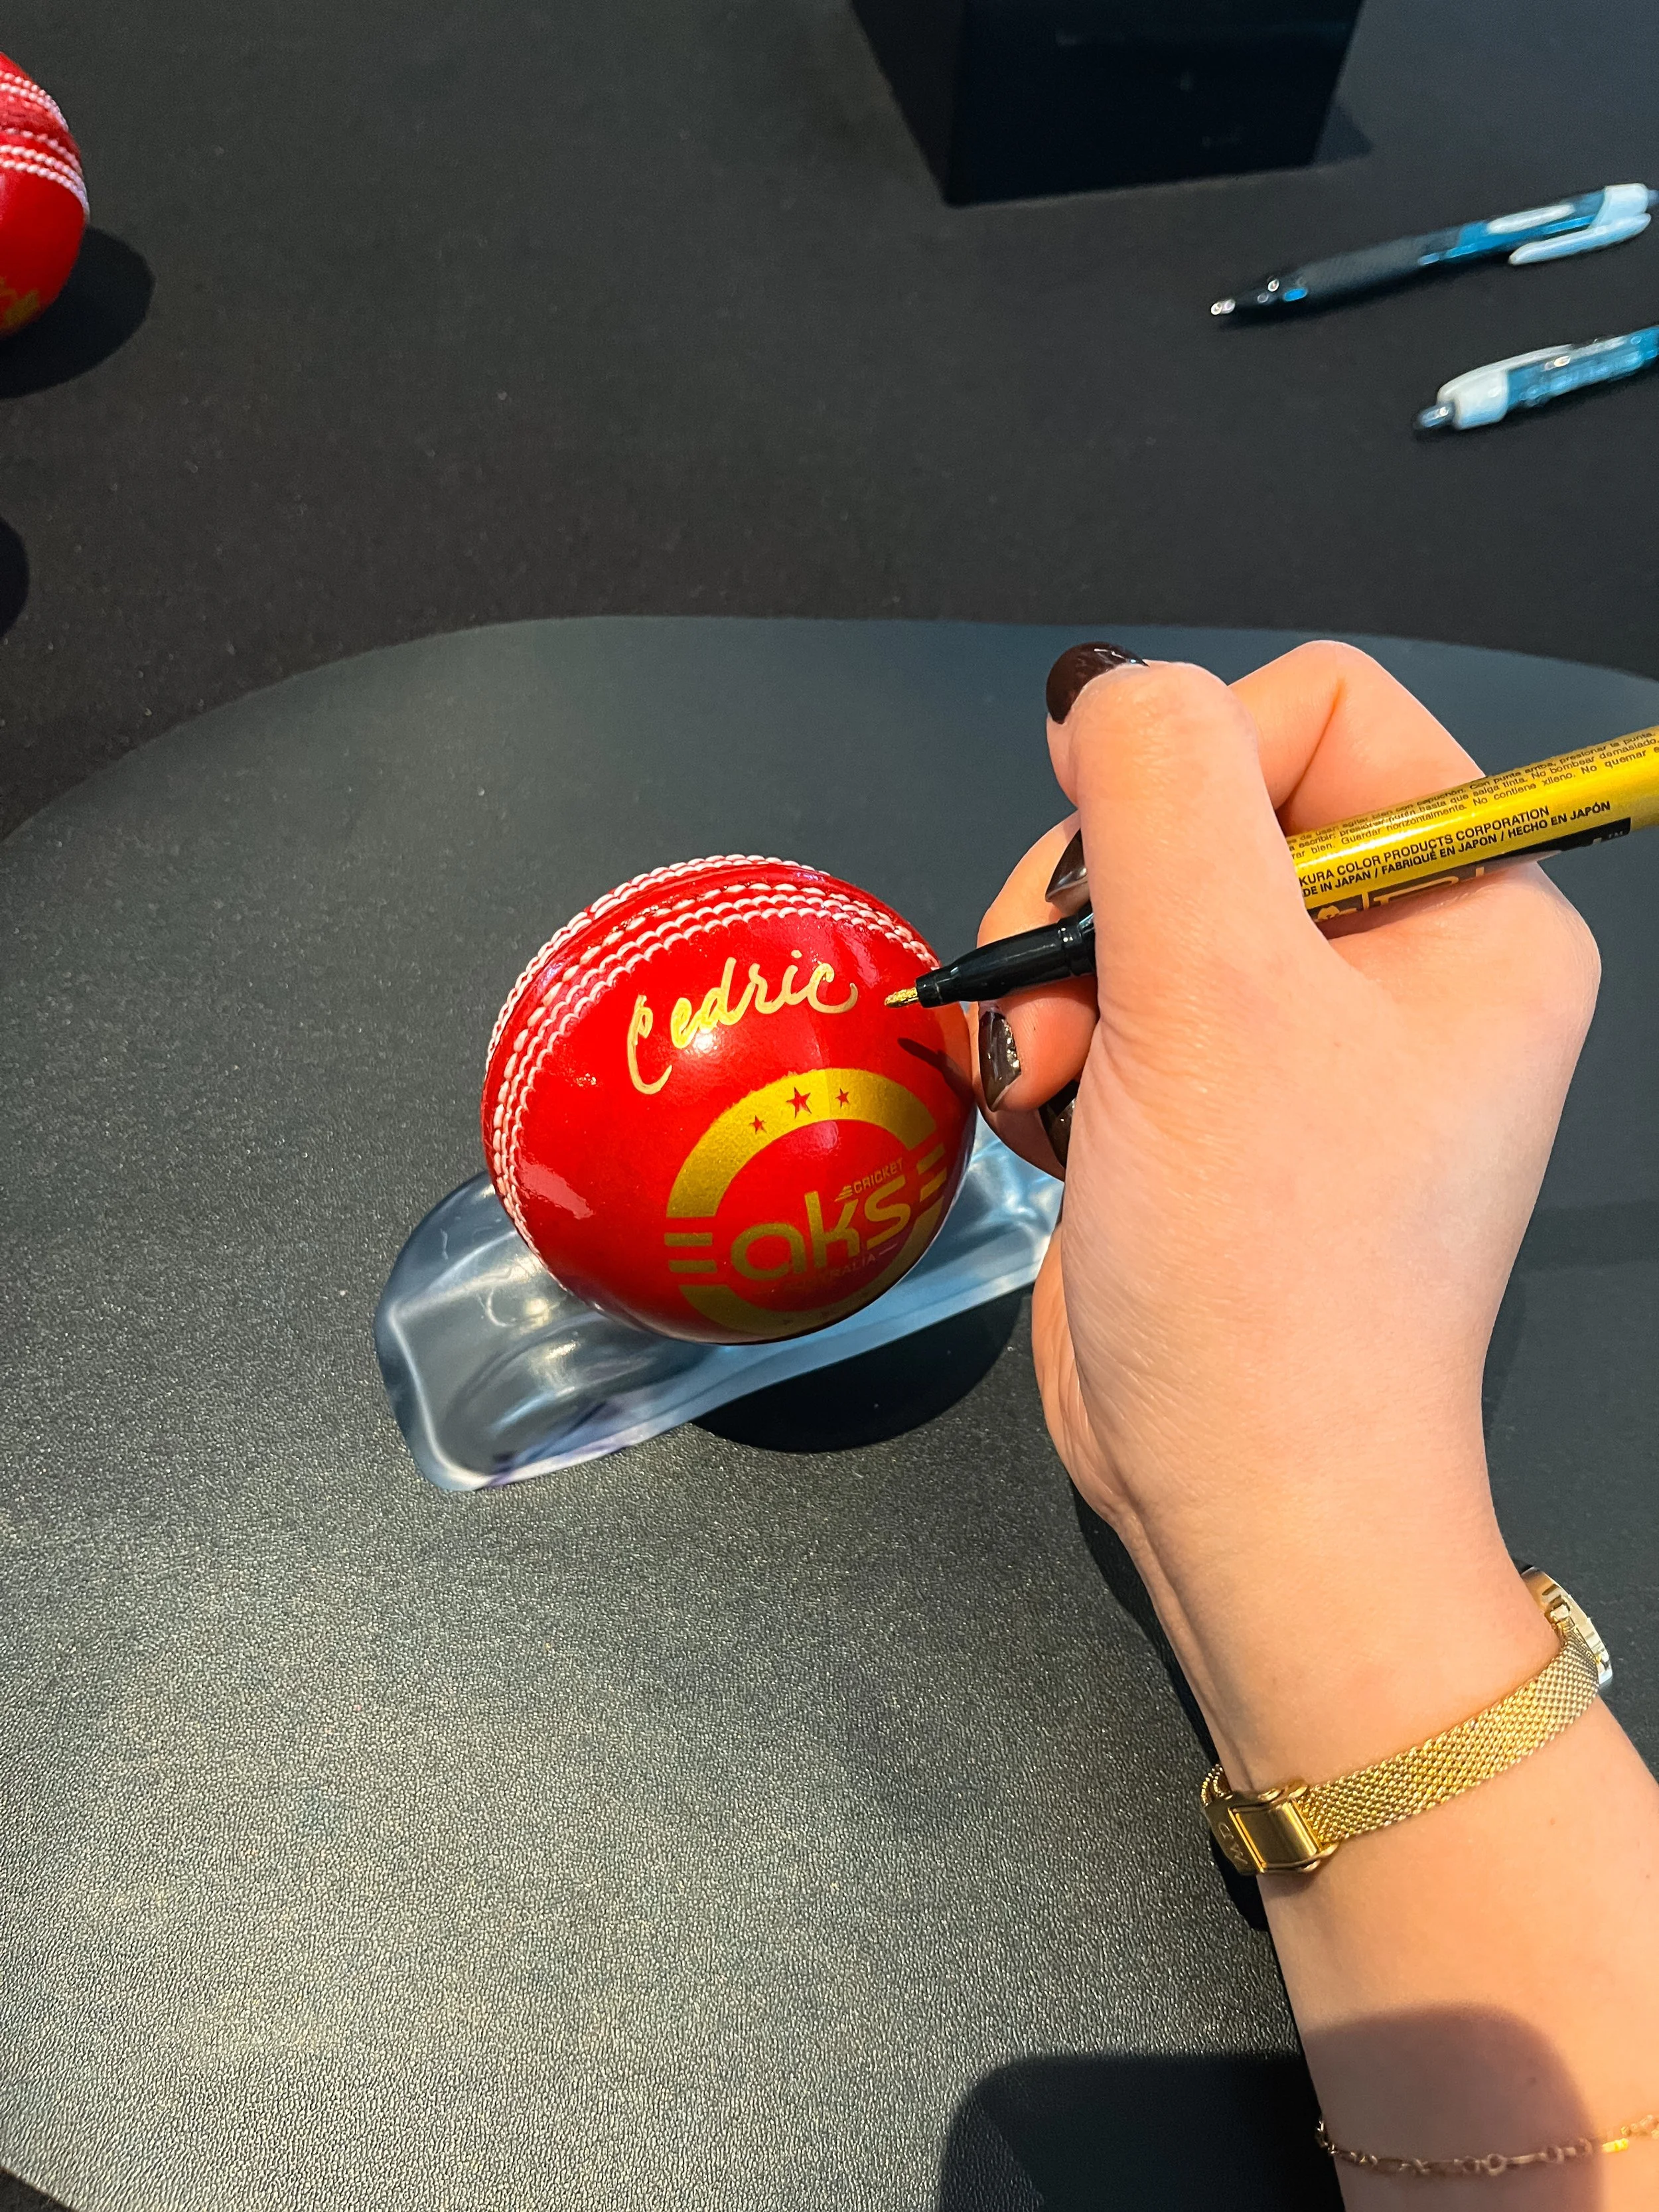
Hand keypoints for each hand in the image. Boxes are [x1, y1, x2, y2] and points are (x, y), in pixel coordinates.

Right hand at [974, 643, 1599, 1782]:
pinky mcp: (1206, 1104)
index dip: (1190, 766)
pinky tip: (1049, 1134)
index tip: (1111, 879)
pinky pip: (1098, 1001)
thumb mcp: (1213, 995)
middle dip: (1095, 908)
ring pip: (1123, 905)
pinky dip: (1049, 1056)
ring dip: (1050, 992)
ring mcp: (1295, 1038)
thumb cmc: (1264, 1263)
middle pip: (1200, 806)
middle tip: (1066, 1027)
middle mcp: (1394, 958)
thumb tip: (1105, 687)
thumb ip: (1157, 795)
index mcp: (1468, 907)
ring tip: (1047, 1097)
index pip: (1318, 710)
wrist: (1241, 1496)